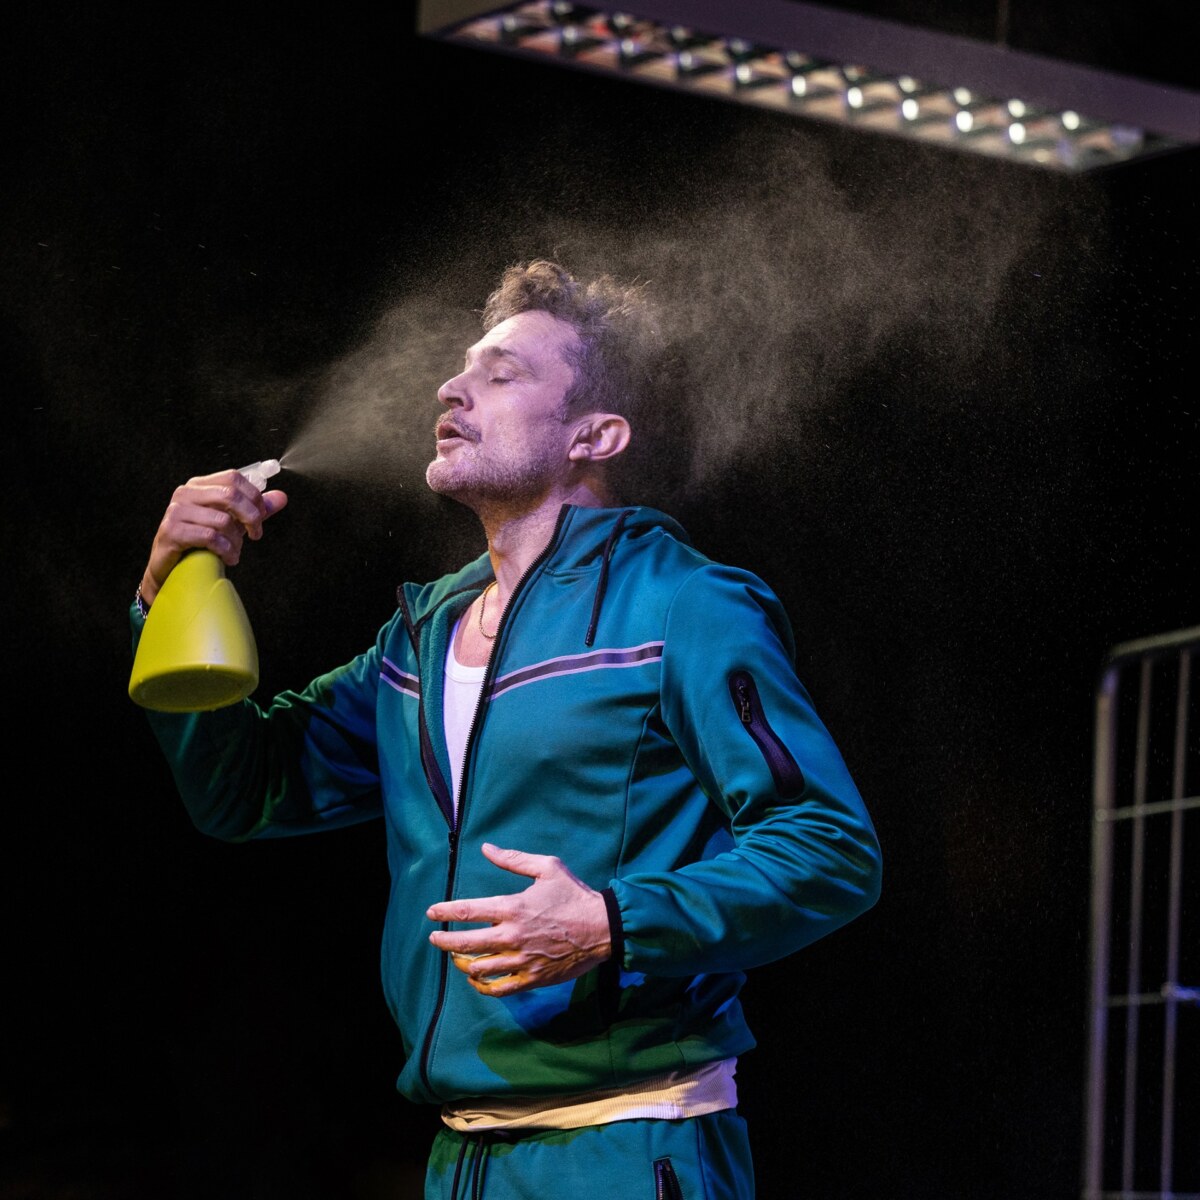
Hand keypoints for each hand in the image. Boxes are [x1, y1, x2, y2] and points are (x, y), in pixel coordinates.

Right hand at [139, 469, 288, 605]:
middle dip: (250, 517)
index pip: (233, 477)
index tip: (261, 517)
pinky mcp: (171, 531)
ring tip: (235, 551)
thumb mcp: (232, 523)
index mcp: (199, 485)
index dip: (254, 496)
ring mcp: (176, 511)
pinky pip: (210, 537)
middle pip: (230, 495)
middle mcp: (185, 493)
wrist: (172, 568)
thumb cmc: (201, 542)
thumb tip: (282, 497)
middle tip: (255, 535)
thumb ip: (255, 509)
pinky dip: (226, 550)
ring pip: (222, 520)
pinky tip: (228, 558)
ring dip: (236, 540)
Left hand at [427, 843, 610, 997]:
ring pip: (479, 969)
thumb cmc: (574, 895)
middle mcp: (512, 936)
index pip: (467, 911)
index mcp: (513, 907)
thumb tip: (486, 848)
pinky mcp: (532, 979)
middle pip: (465, 943)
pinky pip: (499, 988)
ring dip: (461, 964)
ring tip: (456, 959)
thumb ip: (514, 859)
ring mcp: (521, 960)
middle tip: (434, 939)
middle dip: (444, 941)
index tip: (431, 913)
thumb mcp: (547, 868)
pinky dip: (483, 986)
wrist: (603, 928)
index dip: (444, 911)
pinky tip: (477, 979)